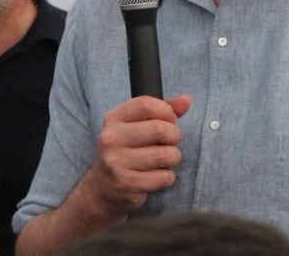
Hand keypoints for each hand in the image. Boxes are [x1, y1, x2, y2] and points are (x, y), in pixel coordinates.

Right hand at [82, 94, 190, 216]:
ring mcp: (117, 163)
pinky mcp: (127, 184)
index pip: (145, 104)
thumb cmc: (126, 151)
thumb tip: (186, 100)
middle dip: (174, 135)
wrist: (103, 188)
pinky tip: (157, 175)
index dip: (166, 111)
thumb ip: (161, 111)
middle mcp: (111, 139)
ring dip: (173, 157)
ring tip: (165, 159)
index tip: (169, 120)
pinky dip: (167, 176)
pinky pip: (164, 177)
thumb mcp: (136, 125)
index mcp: (113, 119)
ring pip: (165, 155)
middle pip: (159, 129)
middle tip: (170, 142)